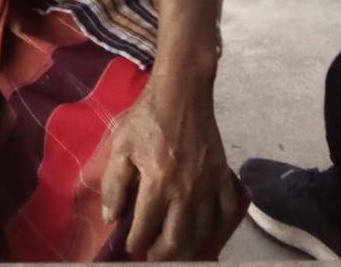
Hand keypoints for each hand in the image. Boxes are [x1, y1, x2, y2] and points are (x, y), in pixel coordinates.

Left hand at [103, 80, 241, 260]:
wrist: (183, 90)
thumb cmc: (148, 116)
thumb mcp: (121, 145)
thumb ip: (114, 184)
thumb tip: (112, 218)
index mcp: (158, 182)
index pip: (145, 230)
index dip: (134, 243)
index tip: (130, 243)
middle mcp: (186, 190)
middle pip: (177, 242)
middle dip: (160, 255)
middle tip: (151, 255)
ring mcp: (209, 184)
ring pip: (202, 234)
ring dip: (188, 249)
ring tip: (175, 250)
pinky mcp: (223, 175)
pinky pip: (227, 212)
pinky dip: (219, 229)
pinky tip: (208, 234)